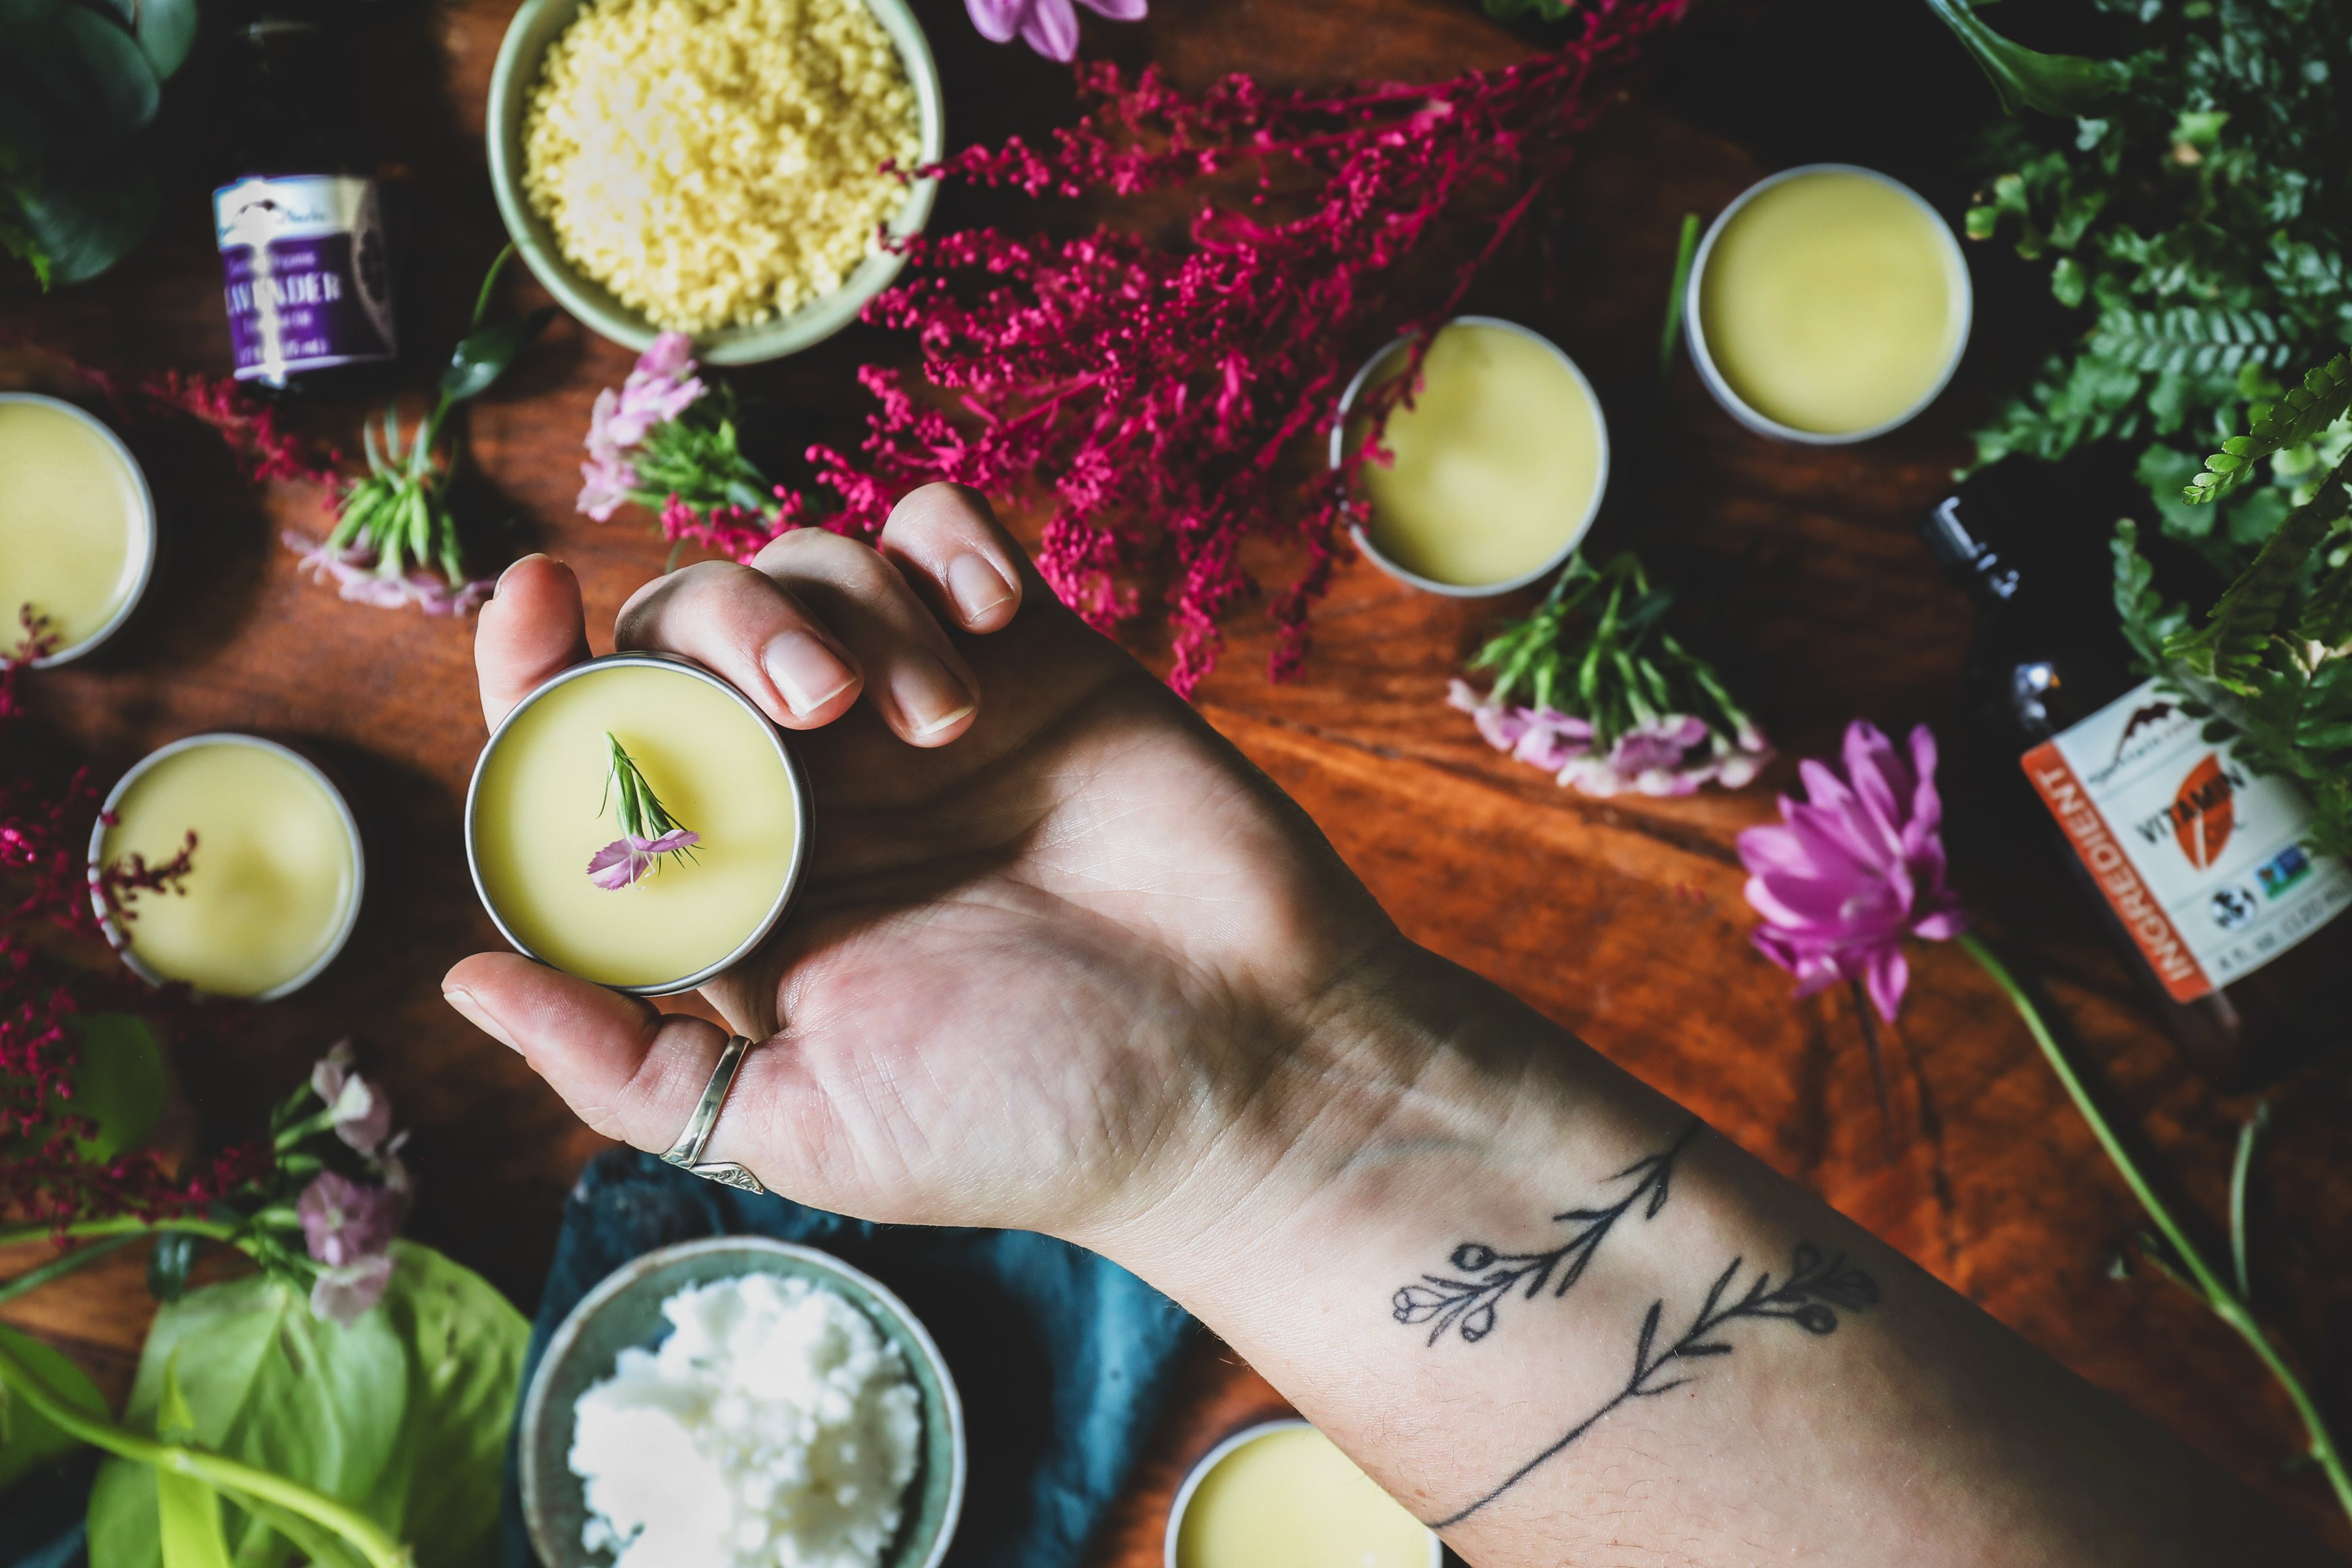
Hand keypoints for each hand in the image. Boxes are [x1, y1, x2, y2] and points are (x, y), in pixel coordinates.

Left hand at [442, 485, 1400, 1244]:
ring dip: (846, 607)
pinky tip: (993, 625)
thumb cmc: (1030, 1118)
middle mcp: (811, 794)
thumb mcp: (803, 1126)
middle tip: (811, 706)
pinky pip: (941, 534)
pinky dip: (944, 546)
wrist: (1246, 1066)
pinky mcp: (1030, 655)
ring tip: (940, 719)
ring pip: (811, 565)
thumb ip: (627, 1063)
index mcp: (736, 895)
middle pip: (685, 633)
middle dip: (715, 633)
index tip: (527, 603)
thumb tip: (466, 981)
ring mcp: (919, 717)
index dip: (534, 673)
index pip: (586, 757)